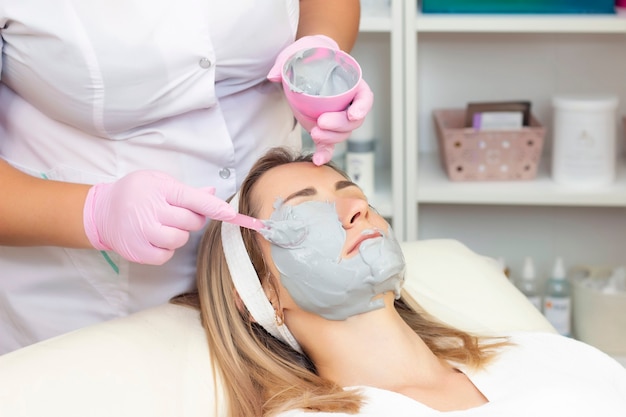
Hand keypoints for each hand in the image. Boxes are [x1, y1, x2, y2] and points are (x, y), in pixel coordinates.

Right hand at [83, 171, 235, 264]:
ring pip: (180, 239)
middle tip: (178, 213)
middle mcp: (150, 211)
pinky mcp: (138, 251)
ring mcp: (143, 232)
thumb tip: (212, 194)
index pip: (193, 199)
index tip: (231, 214)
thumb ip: (186, 190)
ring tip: (165, 225)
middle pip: (191, 221)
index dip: (215, 207)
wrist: (101, 211)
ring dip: (179, 234)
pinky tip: (155, 237)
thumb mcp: (158, 182)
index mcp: (159, 190)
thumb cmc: (136, 193)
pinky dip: (166, 248)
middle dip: (192, 219)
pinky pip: (166, 254)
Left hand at [268, 35, 373, 165]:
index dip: (362, 107)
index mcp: (352, 84)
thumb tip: (273, 75)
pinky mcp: (326, 130)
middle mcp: (349, 103)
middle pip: (353, 120)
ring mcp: (338, 119)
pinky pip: (329, 145)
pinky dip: (324, 153)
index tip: (353, 114)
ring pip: (343, 134)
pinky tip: (318, 160)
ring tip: (313, 133)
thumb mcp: (299, 53)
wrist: (306, 65)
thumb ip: (286, 62)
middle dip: (339, 125)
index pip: (365, 97)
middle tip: (320, 123)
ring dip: (330, 138)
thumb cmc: (309, 57)